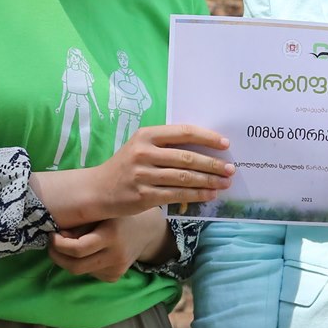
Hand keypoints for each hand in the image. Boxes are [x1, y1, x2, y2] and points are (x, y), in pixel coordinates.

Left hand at [46, 209, 168, 282]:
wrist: (146, 230)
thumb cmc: (118, 216)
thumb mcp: (101, 211)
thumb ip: (80, 224)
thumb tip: (58, 236)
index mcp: (111, 235)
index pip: (78, 249)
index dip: (59, 245)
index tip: (52, 235)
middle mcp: (115, 255)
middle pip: (75, 267)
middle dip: (58, 257)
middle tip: (52, 245)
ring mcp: (116, 269)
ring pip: (81, 271)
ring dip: (70, 260)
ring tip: (71, 245)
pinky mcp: (115, 276)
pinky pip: (90, 273)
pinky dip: (84, 264)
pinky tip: (90, 252)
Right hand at [98, 123, 233, 212]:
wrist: (98, 190)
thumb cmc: (126, 167)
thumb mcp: (141, 147)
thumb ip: (167, 145)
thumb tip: (205, 150)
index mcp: (146, 135)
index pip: (183, 132)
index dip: (207, 137)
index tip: (225, 144)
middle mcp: (144, 153)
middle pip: (187, 157)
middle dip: (212, 164)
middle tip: (230, 169)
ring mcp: (143, 175)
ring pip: (184, 177)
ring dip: (208, 181)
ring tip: (225, 183)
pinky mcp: (144, 195)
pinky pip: (177, 195)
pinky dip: (196, 195)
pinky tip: (210, 195)